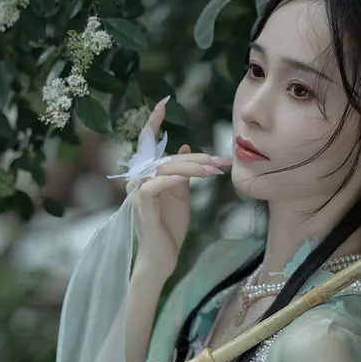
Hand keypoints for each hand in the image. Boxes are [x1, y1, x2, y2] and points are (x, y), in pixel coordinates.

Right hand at [130, 97, 231, 275]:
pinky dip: (173, 180)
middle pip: (168, 158)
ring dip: (193, 168)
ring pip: (165, 169)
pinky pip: (157, 185)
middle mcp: (138, 179)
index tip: (163, 103)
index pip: (147, 143)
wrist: (160, 258)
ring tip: (215, 170)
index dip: (154, 122)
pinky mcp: (142, 206)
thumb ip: (182, 172)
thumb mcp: (180, 195)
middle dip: (198, 159)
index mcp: (146, 174)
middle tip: (222, 161)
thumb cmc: (169, 226)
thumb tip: (186, 147)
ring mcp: (138, 192)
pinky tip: (189, 179)